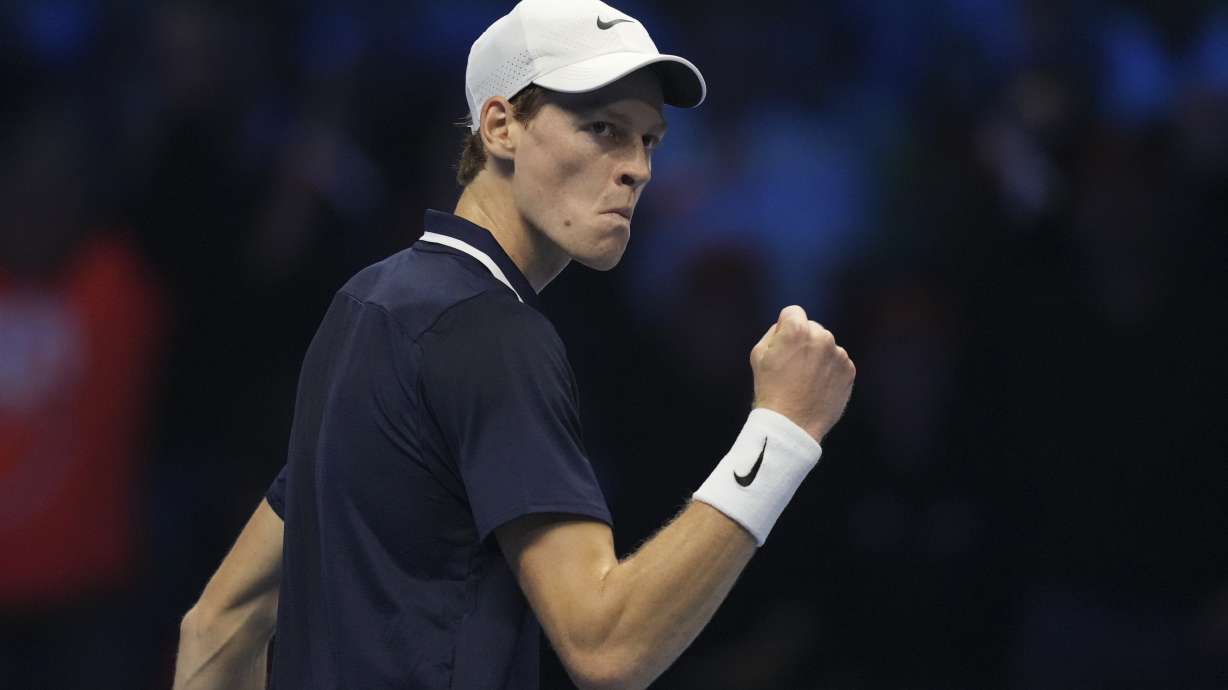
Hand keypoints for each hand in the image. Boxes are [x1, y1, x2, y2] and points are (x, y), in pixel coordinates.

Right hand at [750, 305, 855, 442]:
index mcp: (797, 329)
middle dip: (804, 341)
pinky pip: (837, 362)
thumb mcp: (759, 354)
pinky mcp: (849, 370)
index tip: (783, 346)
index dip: (785, 328)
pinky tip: (817, 387)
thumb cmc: (770, 389)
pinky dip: (830, 371)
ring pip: (826, 346)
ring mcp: (838, 354)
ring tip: (805, 380)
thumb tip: (788, 326)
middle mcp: (821, 336)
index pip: (793, 312)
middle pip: (812, 328)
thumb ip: (774, 332)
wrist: (791, 424)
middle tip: (793, 367)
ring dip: (818, 356)